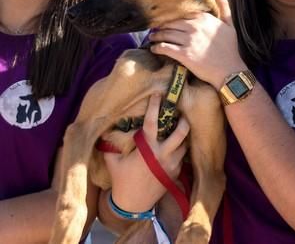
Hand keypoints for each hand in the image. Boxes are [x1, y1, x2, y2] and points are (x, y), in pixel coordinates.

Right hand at [104, 93, 188, 212]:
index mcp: (147, 148)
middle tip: (182, 114)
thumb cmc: (121, 180)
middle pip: (180, 132)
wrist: (133, 204)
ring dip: (183, 137)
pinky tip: (176, 148)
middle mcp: (163, 154)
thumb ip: (111, 145)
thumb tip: (105, 130)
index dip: (155, 107)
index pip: (153, 122)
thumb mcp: (113, 161)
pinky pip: (183, 158)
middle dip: (183, 121)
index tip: (158, 95)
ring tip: (180, 130)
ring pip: (185, 145)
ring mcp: (172, 164)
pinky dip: (180, 152)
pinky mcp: (176, 173)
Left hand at [149, 0, 245, 87]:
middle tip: (154, 29)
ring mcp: (189, 40)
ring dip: (156, 36)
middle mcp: (195, 26)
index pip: (181, 13)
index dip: (171, 17)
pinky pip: (165, 48)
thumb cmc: (231, 48)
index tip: (164, 19)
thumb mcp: (230, 24)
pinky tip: (154, 48)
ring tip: (152, 38)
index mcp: (204, 17)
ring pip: (165, 34)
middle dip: (161, 26)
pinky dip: (157, 47)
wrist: (231, 71)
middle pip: (170, 23)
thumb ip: (223, 4)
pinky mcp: (184, 55)